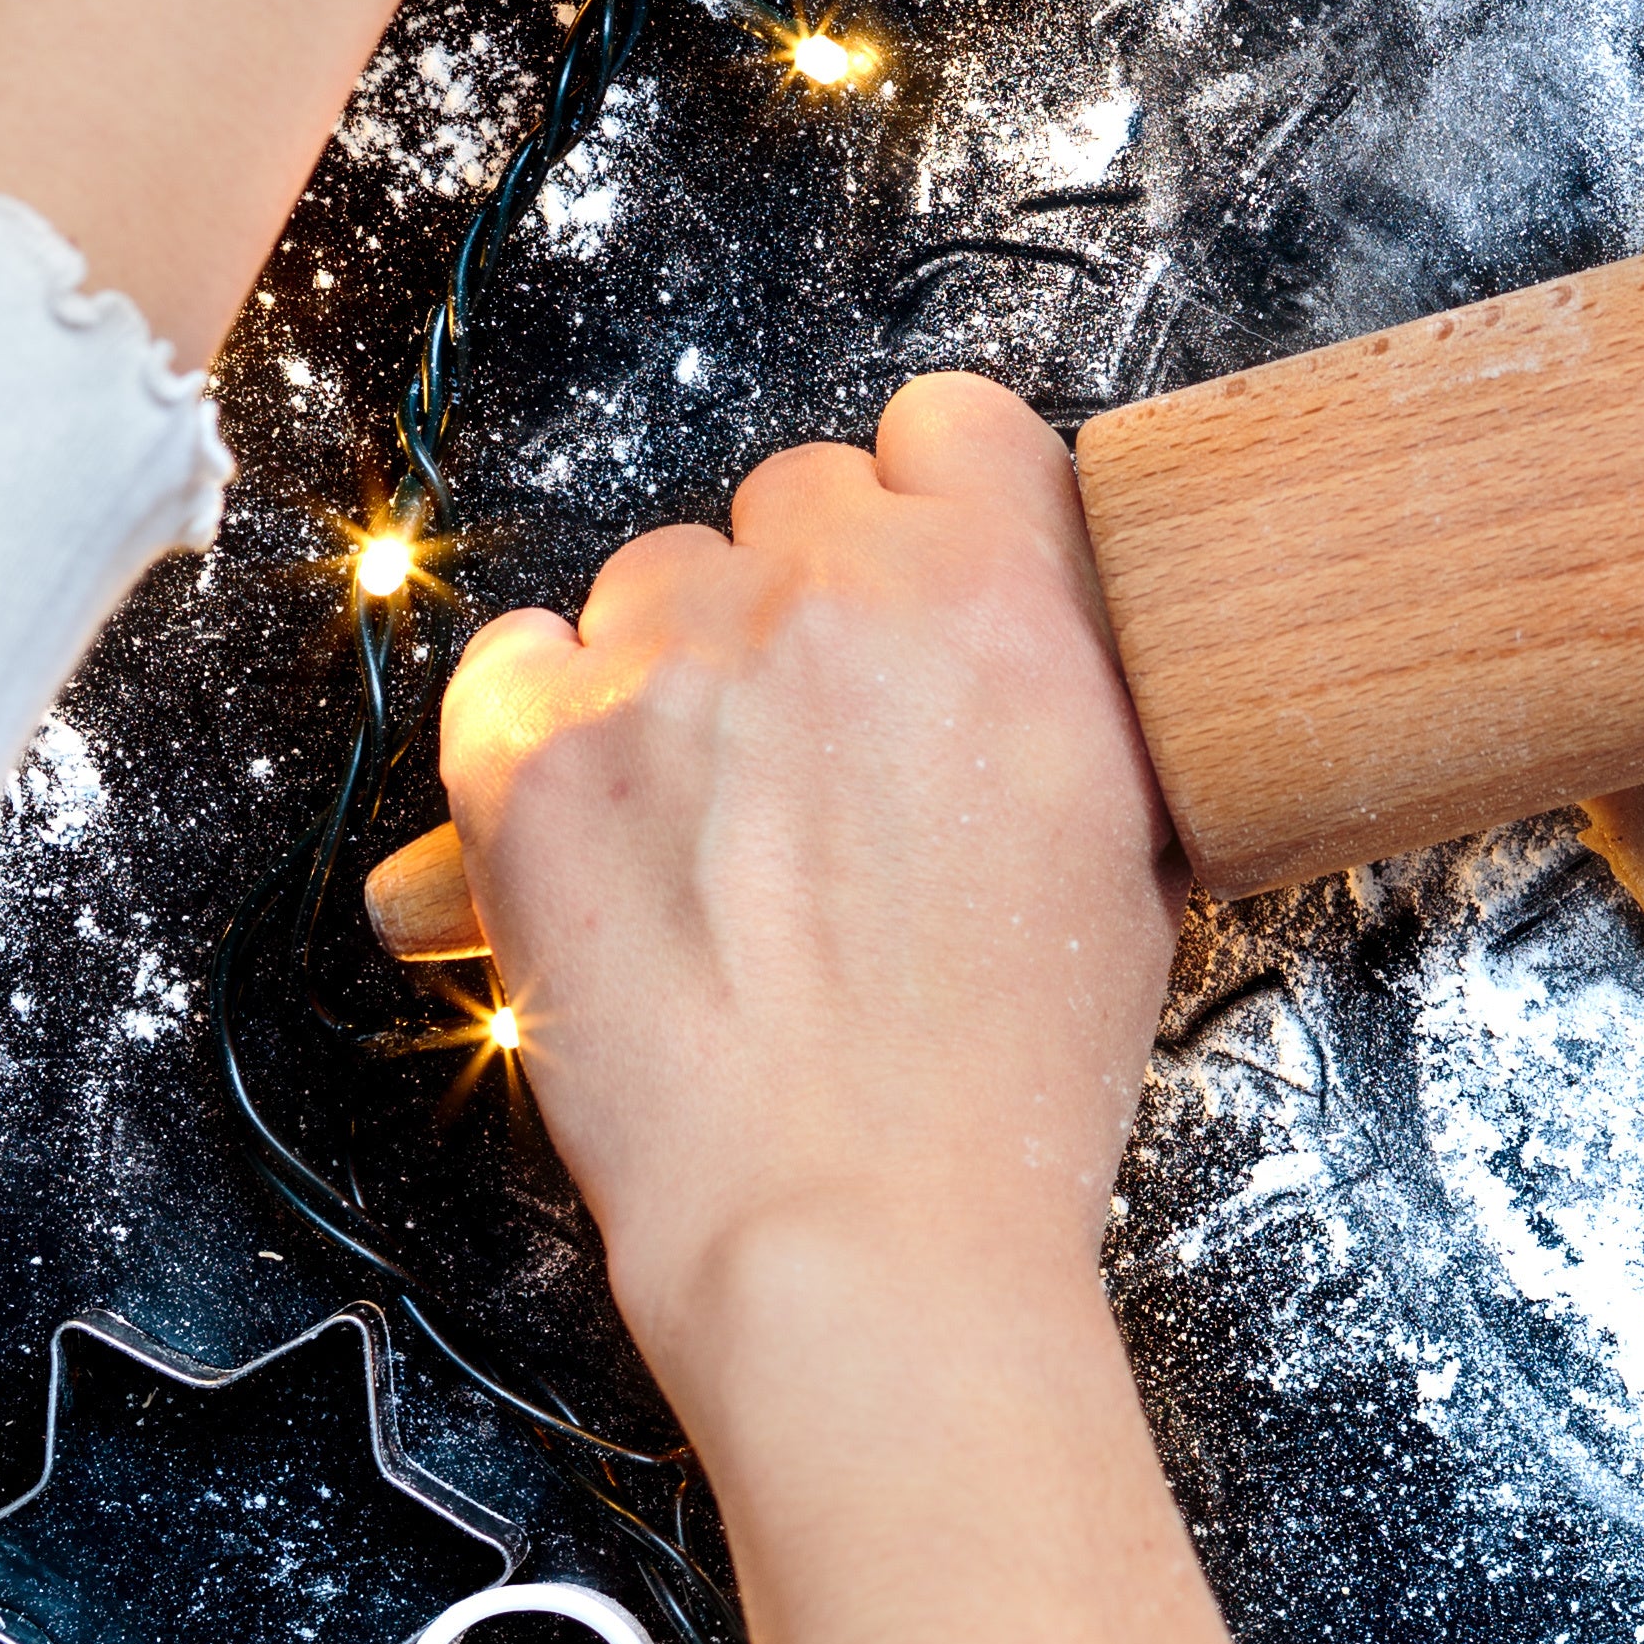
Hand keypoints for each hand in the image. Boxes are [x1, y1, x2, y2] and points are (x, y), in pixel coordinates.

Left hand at [444, 375, 1169, 1373]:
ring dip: (685, 658)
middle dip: (815, 591)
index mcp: (1002, 590)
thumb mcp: (1132, 835)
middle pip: (800, 492)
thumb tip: (1016, 627)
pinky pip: (512, 653)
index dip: (941, 501)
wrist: (859, 1221)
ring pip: (659, 572)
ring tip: (716, 804)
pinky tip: (602, 804)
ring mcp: (666, 668)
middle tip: (832, 727)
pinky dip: (545, 712)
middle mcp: (829, 593)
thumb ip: (1071, 683)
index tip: (931, 573)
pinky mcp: (525, 758)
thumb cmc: (1009, 1069)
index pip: (950, 421)